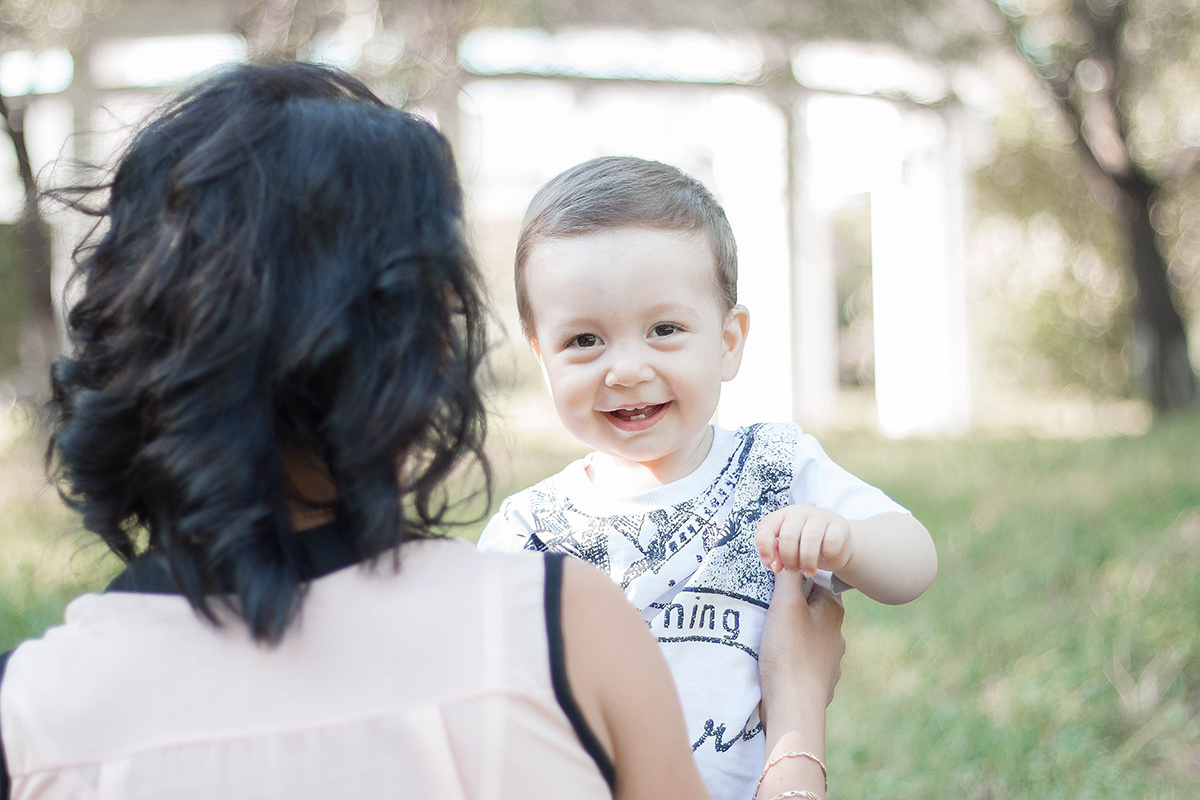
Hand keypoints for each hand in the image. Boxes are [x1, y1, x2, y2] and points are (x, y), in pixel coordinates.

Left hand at [756, 504, 851, 576]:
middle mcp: (800, 511)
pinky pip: (831, 543)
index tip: (773, 566)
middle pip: (788, 535)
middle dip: (789, 559)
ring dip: (807, 561)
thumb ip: (775, 555)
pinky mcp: (839, 525)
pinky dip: (827, 556)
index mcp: (782, 515)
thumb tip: (774, 566)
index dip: (765, 549)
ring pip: (810, 539)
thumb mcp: (787, 550)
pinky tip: (827, 558)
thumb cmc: (805, 547)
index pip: (766, 527)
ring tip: (808, 571)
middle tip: (793, 570)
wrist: (836, 545)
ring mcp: (820, 516)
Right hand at [759, 576, 844, 728]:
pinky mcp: (819, 682)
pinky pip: (803, 662)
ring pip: (807, 638)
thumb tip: (789, 550)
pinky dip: (791, 659)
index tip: (770, 586)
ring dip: (790, 636)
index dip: (791, 581)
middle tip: (763, 609)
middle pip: (809, 610)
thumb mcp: (785, 604)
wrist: (795, 706)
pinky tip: (776, 662)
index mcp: (834, 611)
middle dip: (790, 609)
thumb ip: (787, 575)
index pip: (813, 582)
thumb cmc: (790, 651)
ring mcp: (831, 661)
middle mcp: (838, 634)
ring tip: (767, 637)